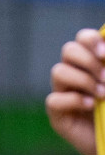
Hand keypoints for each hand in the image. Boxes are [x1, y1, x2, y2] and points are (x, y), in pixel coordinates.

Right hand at [47, 29, 104, 154]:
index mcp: (93, 64)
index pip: (83, 39)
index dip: (90, 40)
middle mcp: (76, 74)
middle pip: (68, 50)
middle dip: (88, 61)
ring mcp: (64, 93)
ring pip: (58, 71)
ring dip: (82, 80)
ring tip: (102, 94)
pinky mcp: (58, 114)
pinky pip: (54, 100)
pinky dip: (74, 100)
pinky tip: (91, 106)